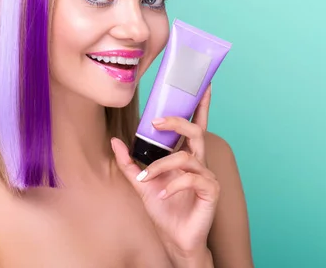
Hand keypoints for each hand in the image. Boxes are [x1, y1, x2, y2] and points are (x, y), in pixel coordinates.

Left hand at [111, 84, 217, 265]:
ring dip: (163, 165)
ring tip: (148, 179)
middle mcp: (199, 162)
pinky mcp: (211, 190)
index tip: (204, 85)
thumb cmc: (164, 210)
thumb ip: (130, 163)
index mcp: (186, 156)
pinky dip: (174, 184)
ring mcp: (207, 175)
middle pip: (195, 131)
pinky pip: (193, 178)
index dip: (201, 105)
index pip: (195, 125)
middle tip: (156, 121)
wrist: (174, 239)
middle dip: (177, 122)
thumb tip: (115, 141)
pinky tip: (163, 194)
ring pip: (186, 157)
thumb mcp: (141, 184)